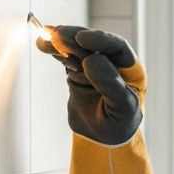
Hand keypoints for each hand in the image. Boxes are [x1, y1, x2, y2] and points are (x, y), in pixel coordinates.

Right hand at [36, 25, 154, 173]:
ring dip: (61, 42)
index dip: (101, 40)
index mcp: (130, 69)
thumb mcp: (121, 108)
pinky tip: (43, 44)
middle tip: (59, 35)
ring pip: (76, 48)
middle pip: (93, 44)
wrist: (103, 139)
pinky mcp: (76, 70)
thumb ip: (110, 84)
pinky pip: (65, 57)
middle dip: (75, 38)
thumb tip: (91, 60)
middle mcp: (112, 62)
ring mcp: (92, 65)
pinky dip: (54, 50)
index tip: (83, 39)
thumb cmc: (119, 123)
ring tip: (46, 38)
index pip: (118, 47)